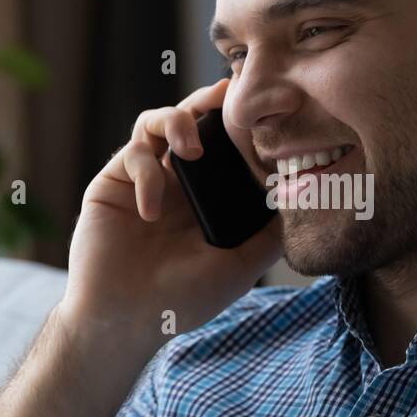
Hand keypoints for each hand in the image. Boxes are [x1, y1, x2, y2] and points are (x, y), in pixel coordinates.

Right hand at [57, 77, 282, 351]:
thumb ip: (269, 236)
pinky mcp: (113, 183)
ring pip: (157, 121)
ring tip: (191, 149)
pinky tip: (151, 212)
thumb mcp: (239, 268)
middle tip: (226, 96)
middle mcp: (177, 180)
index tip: (263, 109)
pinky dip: (146, 175)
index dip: (241, 124)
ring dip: (176, 121)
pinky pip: (133, 155)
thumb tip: (303, 203)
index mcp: (207, 195)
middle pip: (192, 118)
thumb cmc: (182, 299)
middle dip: (208, 101)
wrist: (125, 321)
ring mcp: (144, 178)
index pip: (226, 144)